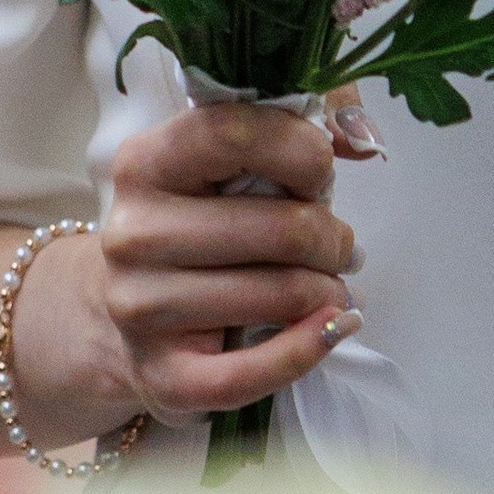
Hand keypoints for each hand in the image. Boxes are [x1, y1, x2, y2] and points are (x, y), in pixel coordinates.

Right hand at [99, 100, 367, 421]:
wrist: (135, 303)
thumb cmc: (201, 218)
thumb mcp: (233, 154)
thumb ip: (307, 117)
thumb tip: (362, 138)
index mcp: (146, 163)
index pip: (236, 135)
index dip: (303, 152)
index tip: (321, 174)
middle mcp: (132, 233)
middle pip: (278, 228)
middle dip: (331, 236)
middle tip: (340, 245)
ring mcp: (139, 308)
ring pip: (279, 295)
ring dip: (328, 289)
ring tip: (329, 283)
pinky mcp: (160, 376)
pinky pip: (250, 374)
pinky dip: (308, 349)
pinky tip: (334, 327)